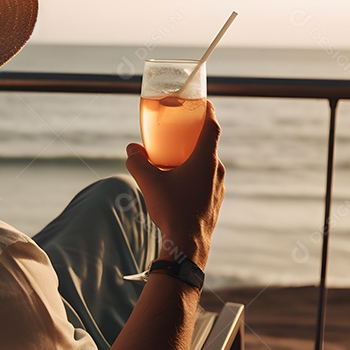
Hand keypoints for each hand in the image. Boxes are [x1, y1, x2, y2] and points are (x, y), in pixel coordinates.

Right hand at [125, 101, 224, 267]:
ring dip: (193, 159)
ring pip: (207, 165)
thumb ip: (138, 163)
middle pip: (208, 145)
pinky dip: (195, 176)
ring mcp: (218, 188)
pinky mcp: (215, 202)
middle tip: (180, 131)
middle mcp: (216, 171)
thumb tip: (131, 149)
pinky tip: (179, 184)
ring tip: (175, 159)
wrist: (187, 246)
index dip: (208, 112)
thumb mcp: (149, 183)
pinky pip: (207, 181)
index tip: (202, 103)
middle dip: (194, 136)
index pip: (212, 126)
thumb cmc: (171, 210)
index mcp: (205, 160)